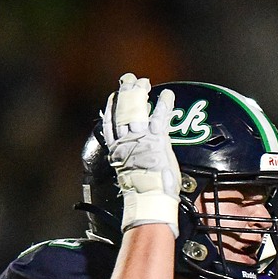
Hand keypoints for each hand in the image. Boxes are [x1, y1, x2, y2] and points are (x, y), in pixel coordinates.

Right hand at [101, 73, 179, 234]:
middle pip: (122, 111)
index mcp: (117, 151)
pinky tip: (167, 95)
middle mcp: (126, 141)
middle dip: (125, 94)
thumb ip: (131, 162)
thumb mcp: (130, 175)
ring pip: (137, 109)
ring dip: (140, 93)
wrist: (149, 198)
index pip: (110, 125)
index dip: (110, 109)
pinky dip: (164, 104)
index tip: (113, 97)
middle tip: (129, 80)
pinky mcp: (157, 139)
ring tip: (144, 82)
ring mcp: (141, 138)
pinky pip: (160, 117)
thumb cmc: (143, 193)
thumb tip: (135, 163)